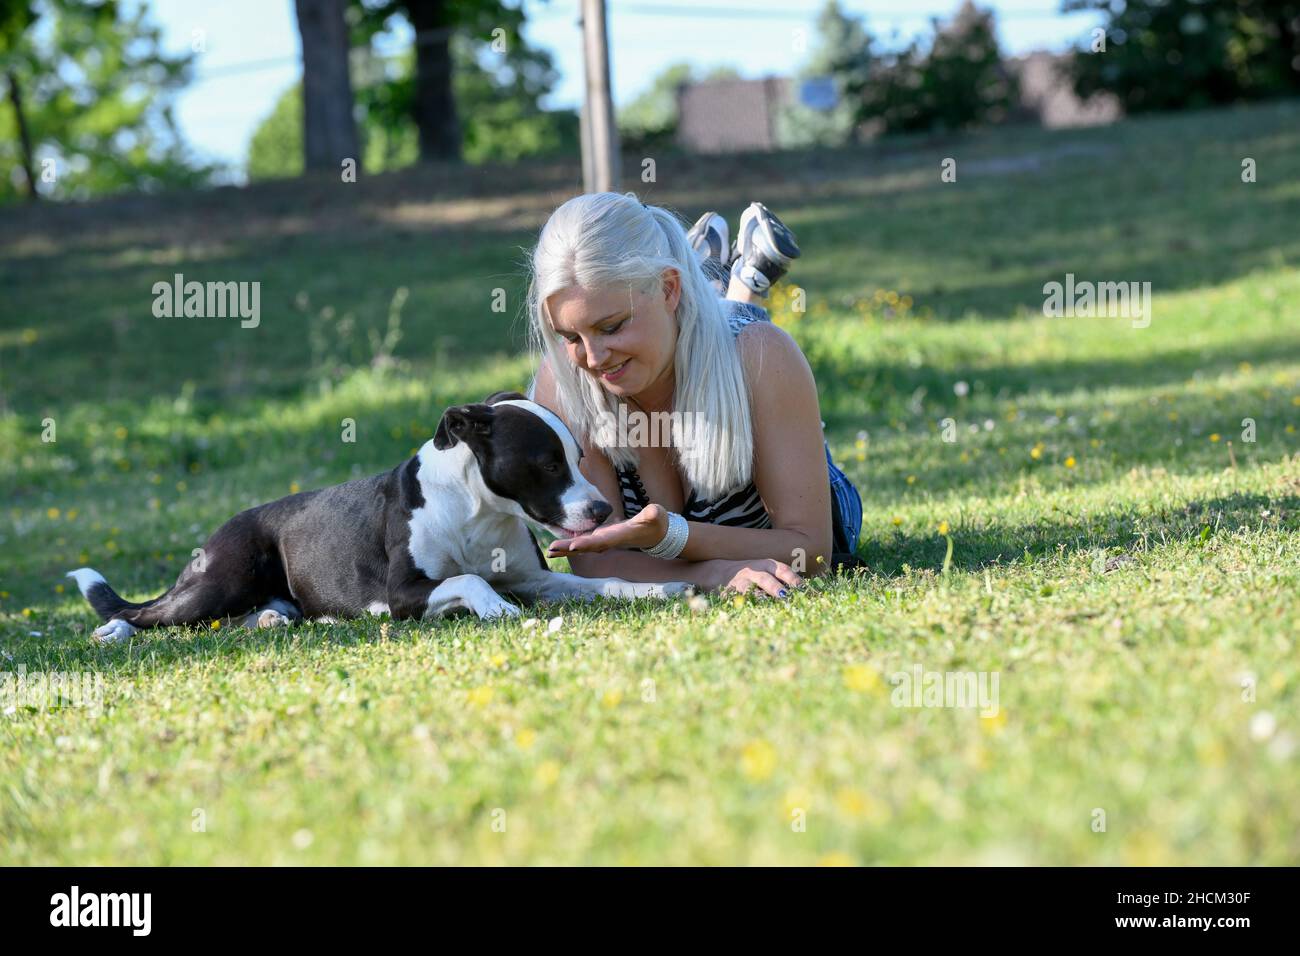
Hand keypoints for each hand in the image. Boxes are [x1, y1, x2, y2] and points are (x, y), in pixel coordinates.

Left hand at [547, 503, 668, 556]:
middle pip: (586, 546)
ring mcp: (603, 540)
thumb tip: (654, 513)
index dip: (588, 544)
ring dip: (565, 548)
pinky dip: (569, 544)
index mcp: (620, 536)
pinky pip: (582, 542)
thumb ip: (653, 515)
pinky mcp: (600, 538)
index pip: (602, 541)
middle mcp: (609, 541)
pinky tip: (557, 545)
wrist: (655, 532)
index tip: (574, 546)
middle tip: (551, 550)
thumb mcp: (656, 516)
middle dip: (569, 548)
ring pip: (582, 546)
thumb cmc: (656, 523)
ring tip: (549, 551)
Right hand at [701, 558, 803, 598]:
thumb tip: (807, 594)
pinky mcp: (729, 593)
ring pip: (749, 589)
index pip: (782, 570)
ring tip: (766, 605)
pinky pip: (737, 600)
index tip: (804, 589)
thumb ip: (783, 580)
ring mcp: (741, 582)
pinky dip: (744, 605)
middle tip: (786, 598)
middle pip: (765, 579)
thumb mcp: (768, 571)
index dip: (793, 579)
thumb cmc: (752, 575)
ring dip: (758, 598)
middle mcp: (754, 571)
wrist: (719, 573)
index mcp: (767, 565)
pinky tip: (752, 613)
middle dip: (775, 588)